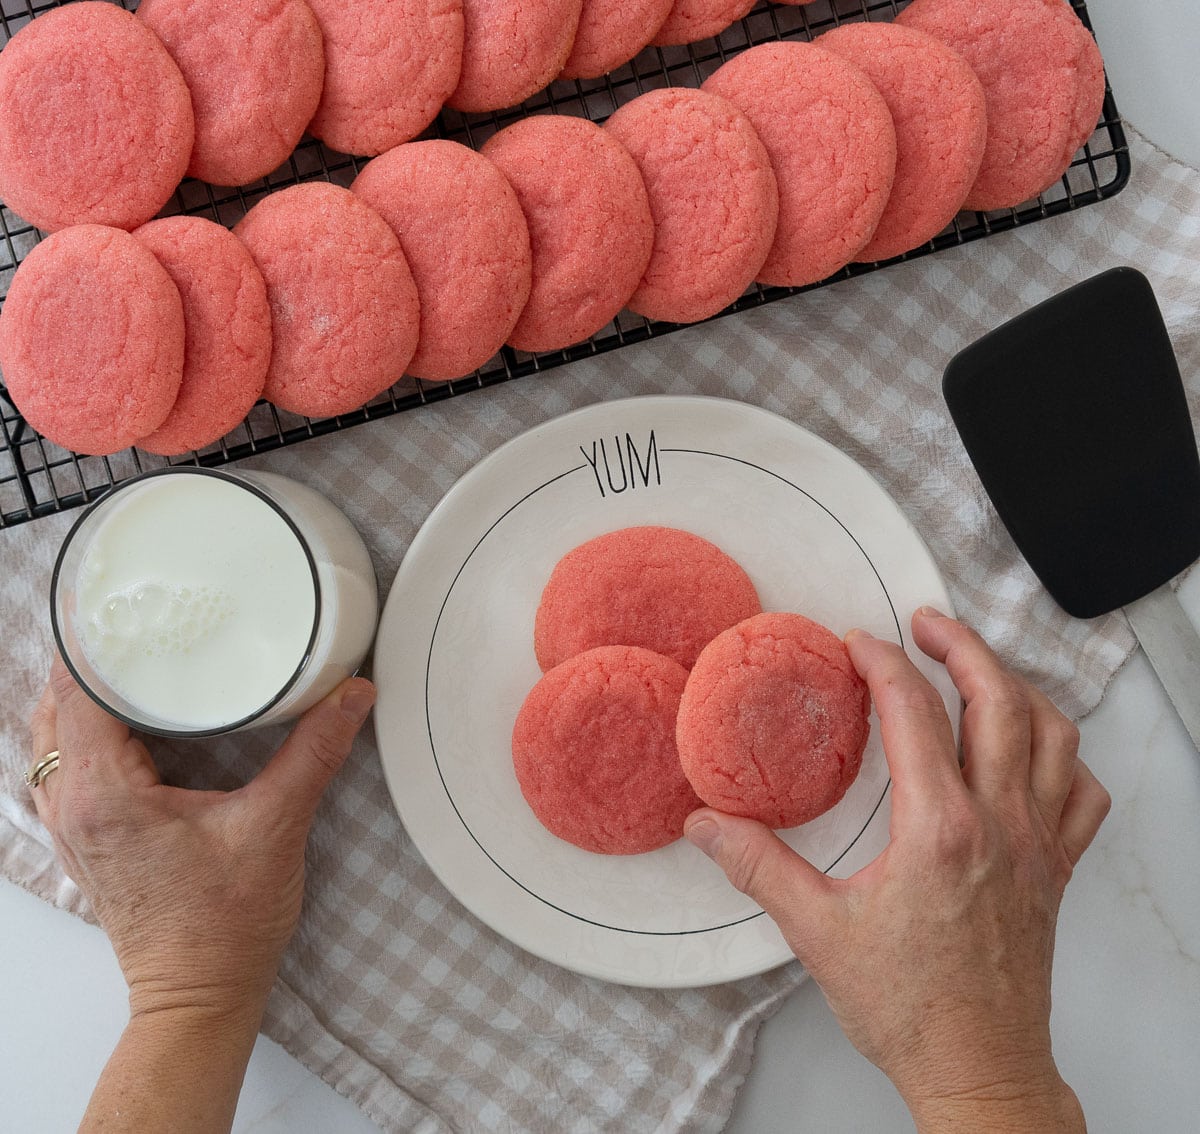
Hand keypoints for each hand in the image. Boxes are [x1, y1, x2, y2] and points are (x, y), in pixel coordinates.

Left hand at [27, 655, 374, 1132]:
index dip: (92, 638)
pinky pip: (69, 764)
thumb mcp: (275, 828)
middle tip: (136, 613)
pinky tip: (131, 717)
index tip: (118, 597)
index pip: (77, 691)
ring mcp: (74, 825)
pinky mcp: (90, 839)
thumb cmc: (223, 926)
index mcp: (104, 793)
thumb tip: (352, 694)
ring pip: (56, 735)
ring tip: (133, 655)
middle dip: (91, 656)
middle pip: (58, 704)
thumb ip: (314, 753)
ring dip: (86, 693)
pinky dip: (89, 728)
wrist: (199, 997)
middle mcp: (73, 805)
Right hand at [684, 608, 1109, 1129]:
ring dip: (1016, 687)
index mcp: (938, 828)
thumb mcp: (816, 930)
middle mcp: (999, 823)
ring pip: (1052, 735)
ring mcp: (1038, 845)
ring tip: (977, 668)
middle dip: (961, 645)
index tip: (857, 643)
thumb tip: (704, 824)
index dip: (883, 662)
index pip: (915, 711)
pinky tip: (1032, 751)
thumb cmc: (908, 1007)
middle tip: (925, 622)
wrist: (978, 1068)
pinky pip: (1083, 794)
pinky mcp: (1056, 870)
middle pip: (999, 699)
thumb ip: (756, 865)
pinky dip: (1063, 756)